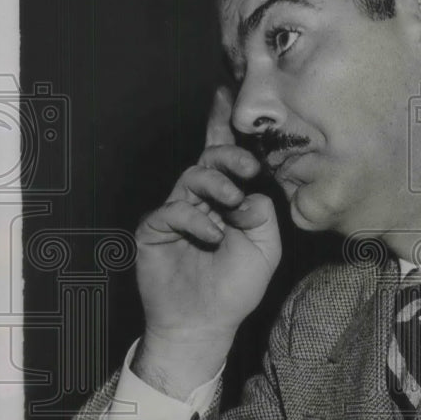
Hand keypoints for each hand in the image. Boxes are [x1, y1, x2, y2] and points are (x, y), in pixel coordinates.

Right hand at [133, 87, 281, 390]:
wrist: (204, 323)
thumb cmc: (236, 287)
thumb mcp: (265, 246)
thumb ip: (262, 211)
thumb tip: (250, 188)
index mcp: (229, 201)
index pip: (226, 158)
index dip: (224, 125)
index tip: (229, 96)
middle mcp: (202, 201)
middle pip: (209, 158)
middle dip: (228, 155)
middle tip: (246, 168)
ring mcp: (177, 213)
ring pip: (192, 177)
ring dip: (216, 186)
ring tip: (230, 208)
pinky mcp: (155, 228)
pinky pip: (173, 208)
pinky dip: (196, 218)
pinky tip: (211, 235)